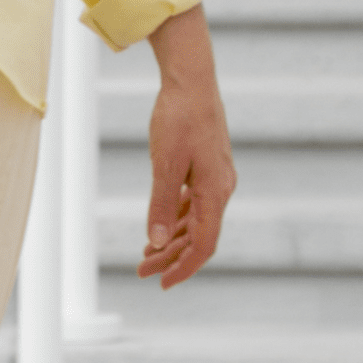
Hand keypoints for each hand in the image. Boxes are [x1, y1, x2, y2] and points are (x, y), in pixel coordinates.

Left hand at [140, 5, 234, 289]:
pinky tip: (160, 226)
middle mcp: (221, 190)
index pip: (203, 246)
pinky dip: (177, 219)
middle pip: (198, 238)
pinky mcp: (208, 169)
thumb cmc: (178, 117)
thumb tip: (154, 243)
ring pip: (195, 222)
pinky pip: (194, 205)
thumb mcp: (164, 164)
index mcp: (215, 192)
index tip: (162, 284)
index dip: (184, 268)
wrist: (192, 78)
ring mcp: (216, 180)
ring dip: (171, 240)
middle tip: (142, 271)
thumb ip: (160, 205)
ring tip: (146, 253)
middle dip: (170, 257)